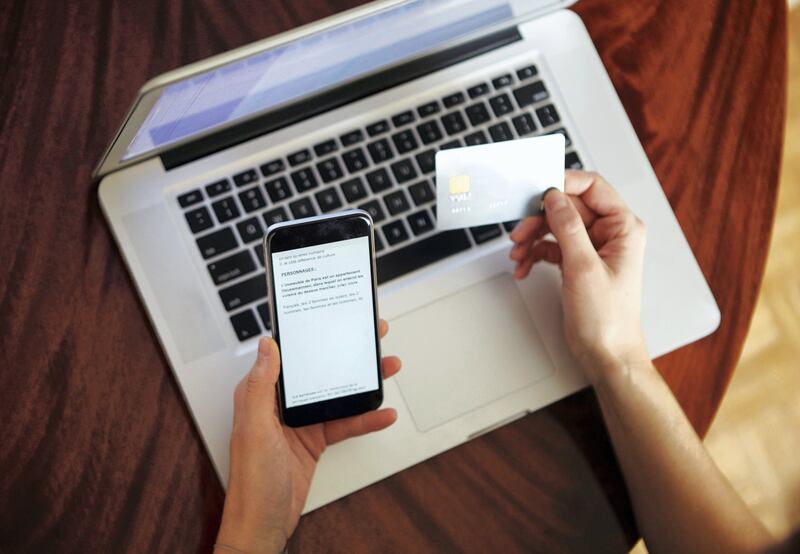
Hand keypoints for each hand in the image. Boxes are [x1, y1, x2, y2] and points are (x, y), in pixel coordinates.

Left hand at [215, 320, 400, 553]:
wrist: (262, 526)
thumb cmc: (251, 482)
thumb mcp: (254, 428)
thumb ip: (261, 386)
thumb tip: (267, 346)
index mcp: (261, 395)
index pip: (289, 356)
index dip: (311, 335)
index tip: (333, 319)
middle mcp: (280, 405)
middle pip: (319, 370)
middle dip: (346, 353)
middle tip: (370, 337)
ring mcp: (299, 423)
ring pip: (337, 394)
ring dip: (363, 384)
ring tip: (386, 369)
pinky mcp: (314, 441)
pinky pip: (345, 424)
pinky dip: (366, 419)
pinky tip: (383, 413)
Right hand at [509, 170, 648, 380]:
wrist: (606, 354)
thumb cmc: (608, 319)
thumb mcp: (584, 268)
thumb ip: (568, 227)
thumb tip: (554, 197)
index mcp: (623, 228)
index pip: (592, 187)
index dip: (563, 184)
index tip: (536, 189)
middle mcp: (610, 234)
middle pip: (567, 207)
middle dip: (539, 218)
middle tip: (519, 231)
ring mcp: (592, 248)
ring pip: (555, 226)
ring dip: (532, 237)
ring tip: (517, 253)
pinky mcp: (578, 263)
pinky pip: (551, 246)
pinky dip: (534, 254)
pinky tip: (524, 267)